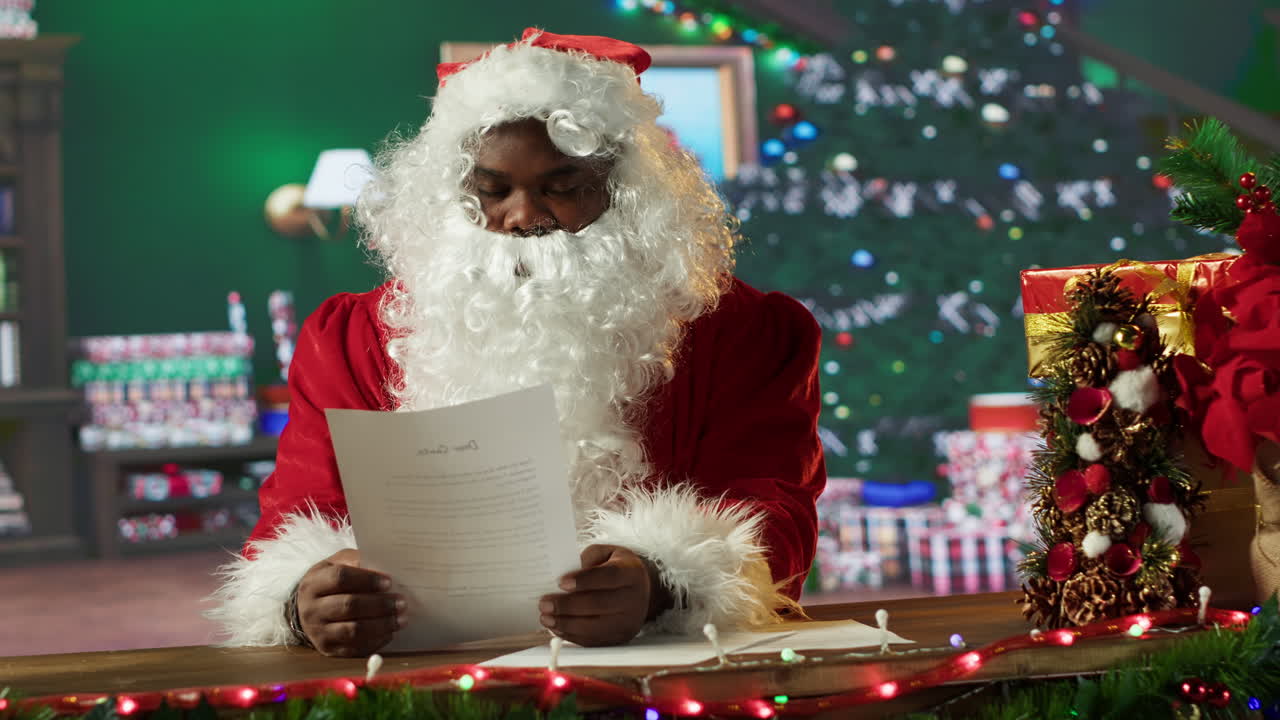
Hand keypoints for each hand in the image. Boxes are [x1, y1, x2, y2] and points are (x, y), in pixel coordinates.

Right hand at [295, 549, 405, 656]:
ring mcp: (318, 632)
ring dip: (382, 625)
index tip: (389, 582)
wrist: (306, 610)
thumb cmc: (329, 583)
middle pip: (349, 606)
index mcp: (313, 584)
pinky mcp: (327, 649)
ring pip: (353, 630)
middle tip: (402, 603)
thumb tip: (382, 570)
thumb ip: (356, 562)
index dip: (367, 580)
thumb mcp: (336, 565)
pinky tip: (389, 633)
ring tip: (401, 619)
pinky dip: (376, 641)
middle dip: (380, 605)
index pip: (340, 578)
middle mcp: (312, 609)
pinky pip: (355, 648)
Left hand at [538, 545, 673, 646]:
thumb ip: (587, 560)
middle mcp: (635, 599)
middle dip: (568, 605)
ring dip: (566, 624)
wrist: (641, 591)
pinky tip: (557, 628)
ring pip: (595, 627)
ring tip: (545, 618)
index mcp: (632, 573)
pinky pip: (594, 640)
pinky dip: (572, 636)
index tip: (560, 582)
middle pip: (599, 604)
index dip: (584, 580)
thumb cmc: (616, 568)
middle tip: (545, 604)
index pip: (608, 577)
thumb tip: (564, 575)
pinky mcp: (620, 638)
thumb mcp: (606, 554)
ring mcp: (629, 622)